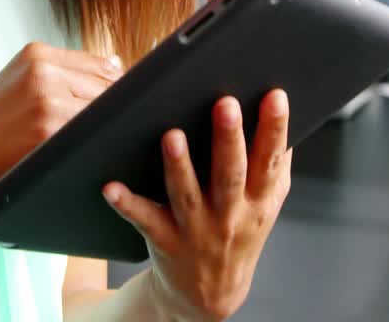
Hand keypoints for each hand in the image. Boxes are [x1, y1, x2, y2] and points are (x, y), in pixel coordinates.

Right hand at [0, 43, 121, 214]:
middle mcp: (42, 70)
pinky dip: (93, 145)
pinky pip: (89, 134)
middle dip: (113, 111)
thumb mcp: (19, 82)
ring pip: (102, 112)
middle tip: (105, 132)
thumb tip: (116, 65)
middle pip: (107, 88)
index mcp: (37, 54)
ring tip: (89, 144)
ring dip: (105, 130)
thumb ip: (63, 71)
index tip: (118, 107)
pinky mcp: (48, 129)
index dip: (116, 90)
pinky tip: (85, 154)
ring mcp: (46, 98)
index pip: (102, 65)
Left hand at [104, 91, 291, 321]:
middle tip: (225, 104)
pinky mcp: (165, 240)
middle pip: (230, 174)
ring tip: (173, 136)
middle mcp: (230, 215)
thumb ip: (275, 164)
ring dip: (179, 166)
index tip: (276, 96)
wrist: (212, 291)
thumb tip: (277, 111)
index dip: (275, 128)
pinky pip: (144, 220)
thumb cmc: (241, 233)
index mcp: (259, 201)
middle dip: (228, 139)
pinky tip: (111, 187)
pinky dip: (127, 204)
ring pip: (186, 194)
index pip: (270, 160)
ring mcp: (196, 229)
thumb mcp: (268, 203)